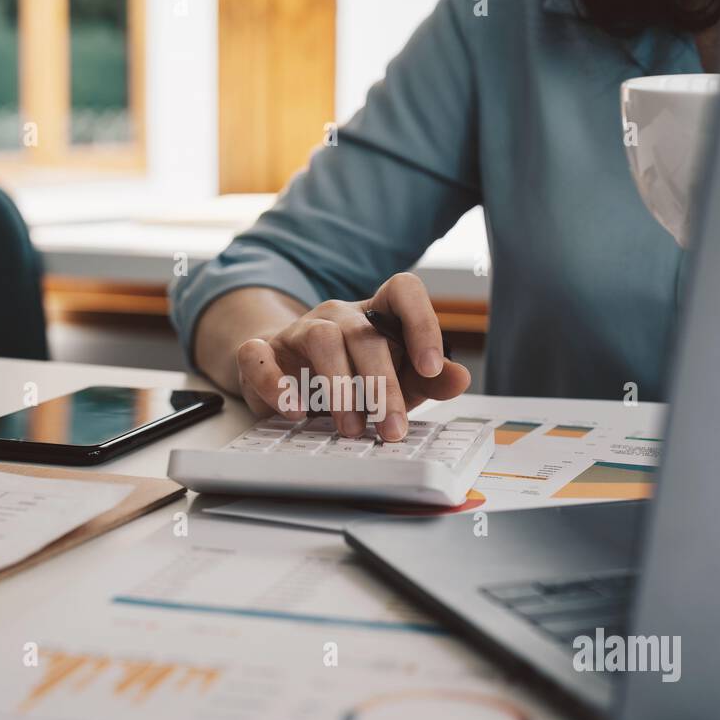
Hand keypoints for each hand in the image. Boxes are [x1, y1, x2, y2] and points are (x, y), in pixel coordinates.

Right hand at [234, 273, 470, 441]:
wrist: (289, 376)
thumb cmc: (352, 378)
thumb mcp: (397, 380)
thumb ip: (429, 381)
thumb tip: (460, 378)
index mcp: (376, 314)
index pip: (404, 291)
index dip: (422, 323)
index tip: (430, 368)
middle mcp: (339, 315)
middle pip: (364, 334)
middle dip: (382, 385)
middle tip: (391, 428)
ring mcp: (298, 330)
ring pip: (321, 339)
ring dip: (339, 387)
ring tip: (351, 428)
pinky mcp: (262, 351)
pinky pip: (258, 355)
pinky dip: (275, 382)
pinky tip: (294, 410)